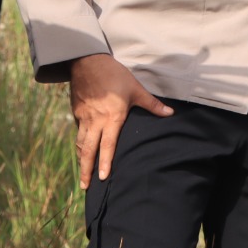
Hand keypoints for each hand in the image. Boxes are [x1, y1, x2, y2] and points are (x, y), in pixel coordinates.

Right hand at [68, 53, 173, 188]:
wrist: (87, 61)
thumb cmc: (114, 75)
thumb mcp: (136, 89)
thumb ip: (152, 104)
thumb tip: (170, 113)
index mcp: (112, 117)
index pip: (107, 145)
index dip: (105, 162)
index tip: (103, 178)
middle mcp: (96, 121)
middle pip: (89, 150)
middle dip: (86, 169)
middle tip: (85, 186)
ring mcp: (84, 117)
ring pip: (81, 142)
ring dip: (81, 159)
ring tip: (82, 174)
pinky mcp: (77, 111)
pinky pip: (78, 130)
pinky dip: (79, 142)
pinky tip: (81, 149)